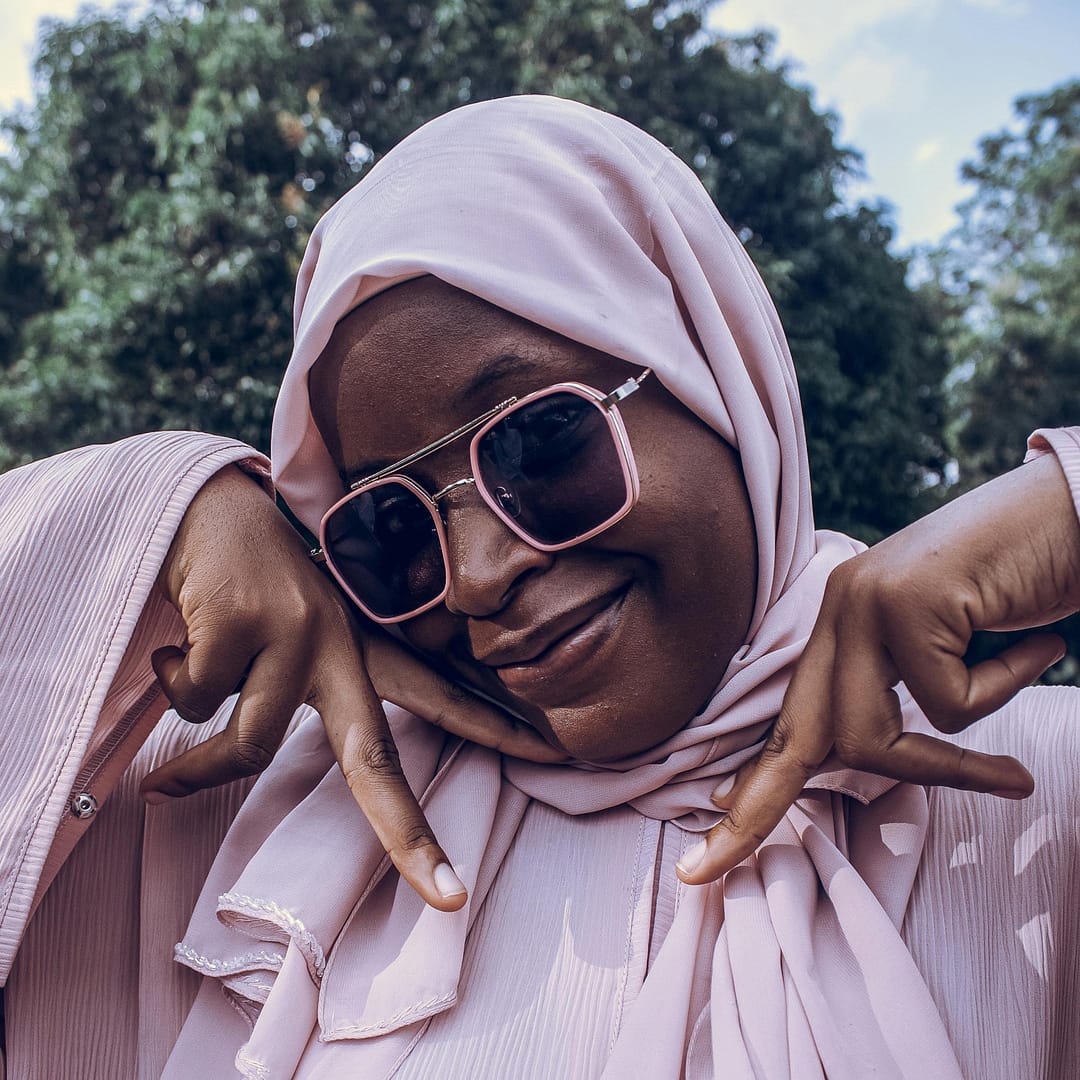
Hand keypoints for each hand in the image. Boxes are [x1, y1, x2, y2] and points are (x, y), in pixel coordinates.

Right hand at [140, 465, 564, 909]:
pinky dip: (169, 681)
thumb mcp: (289, 635)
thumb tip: (210, 771)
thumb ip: (291, 694)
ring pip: (245, 744)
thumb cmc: (247, 583)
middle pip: (374, 757)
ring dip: (195, 758)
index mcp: (362, 645)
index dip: (494, 727)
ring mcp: (295, 630)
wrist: (202, 503)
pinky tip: (175, 640)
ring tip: (179, 697)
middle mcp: (340, 640)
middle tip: (451, 896)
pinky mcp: (241, 622)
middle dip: (410, 833)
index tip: (556, 757)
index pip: (439, 694)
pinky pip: (195, 699)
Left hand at [678, 452, 1079, 883]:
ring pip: (873, 736)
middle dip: (750, 813)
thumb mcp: (944, 648)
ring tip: (1012, 751)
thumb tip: (855, 753)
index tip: (704, 845)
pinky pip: (950, 701)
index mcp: (842, 625)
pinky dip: (1006, 683)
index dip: (752, 786)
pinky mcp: (904, 599)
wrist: (1072, 508)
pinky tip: (1033, 637)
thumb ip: (897, 688)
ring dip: (951, 760)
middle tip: (697, 872)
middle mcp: (840, 610)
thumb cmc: (1017, 583)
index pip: (791, 719)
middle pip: (794, 737)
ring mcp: (864, 602)